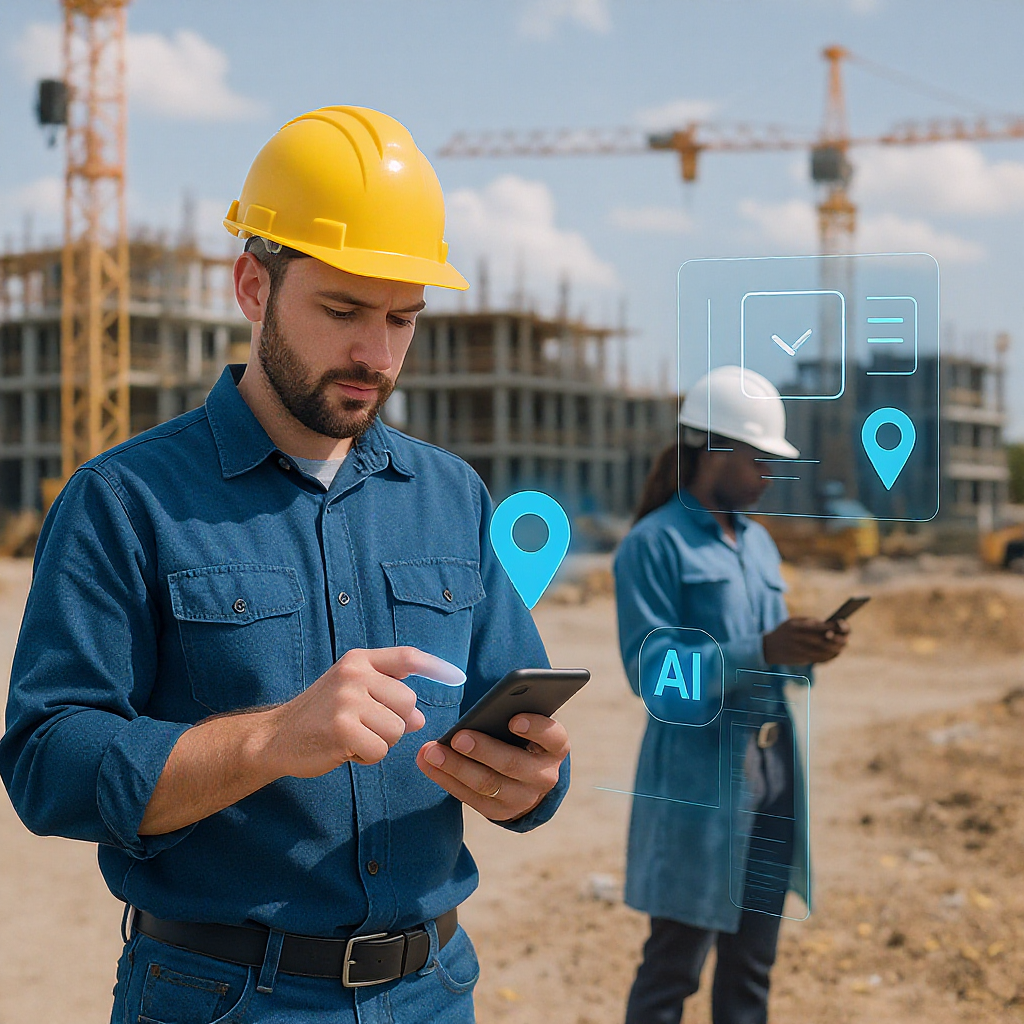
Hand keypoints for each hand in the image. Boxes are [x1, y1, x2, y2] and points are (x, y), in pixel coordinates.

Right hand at [264, 647, 429, 777]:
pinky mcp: (343, 729)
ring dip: (379, 742)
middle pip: (408, 703)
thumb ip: (387, 697)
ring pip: (397, 730)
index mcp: (359, 660)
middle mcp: (354, 674)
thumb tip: (421, 718)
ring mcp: (348, 700)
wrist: (275, 737)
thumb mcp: (352, 693)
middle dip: (394, 722)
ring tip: (352, 737)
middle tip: (364, 726)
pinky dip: (367, 757)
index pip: (407, 657)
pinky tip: (345, 750)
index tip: (458, 676)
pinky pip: (380, 750)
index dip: (436, 666)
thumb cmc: (321, 715)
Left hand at [416, 715, 569, 821]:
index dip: (535, 728)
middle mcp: (544, 775)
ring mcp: (523, 798)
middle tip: (458, 737)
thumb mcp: (526, 724)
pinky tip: (428, 764)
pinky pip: (470, 798)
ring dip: (455, 766)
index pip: (552, 736)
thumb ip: (512, 713)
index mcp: (555, 746)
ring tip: (431, 752)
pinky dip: (446, 779)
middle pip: (512, 763)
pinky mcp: (500, 812)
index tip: (513, 719)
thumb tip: (482, 709)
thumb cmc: (520, 737)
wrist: (527, 779)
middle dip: (483, 749)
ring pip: (487, 784)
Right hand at [763, 617, 849, 664]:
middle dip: (837, 641)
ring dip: (834, 650)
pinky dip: (828, 657)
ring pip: (821, 652)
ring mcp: (798, 650)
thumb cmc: (785, 631)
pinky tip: (833, 654)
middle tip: (846, 639)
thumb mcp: (793, 621)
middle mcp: (797, 638)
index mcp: (796, 626)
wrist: (768, 647)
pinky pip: (817, 659)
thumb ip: (809, 622)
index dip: (832, 626)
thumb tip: (830, 626)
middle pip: (822, 641)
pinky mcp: (799, 659)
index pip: (818, 626)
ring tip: (841, 647)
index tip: (841, 624)